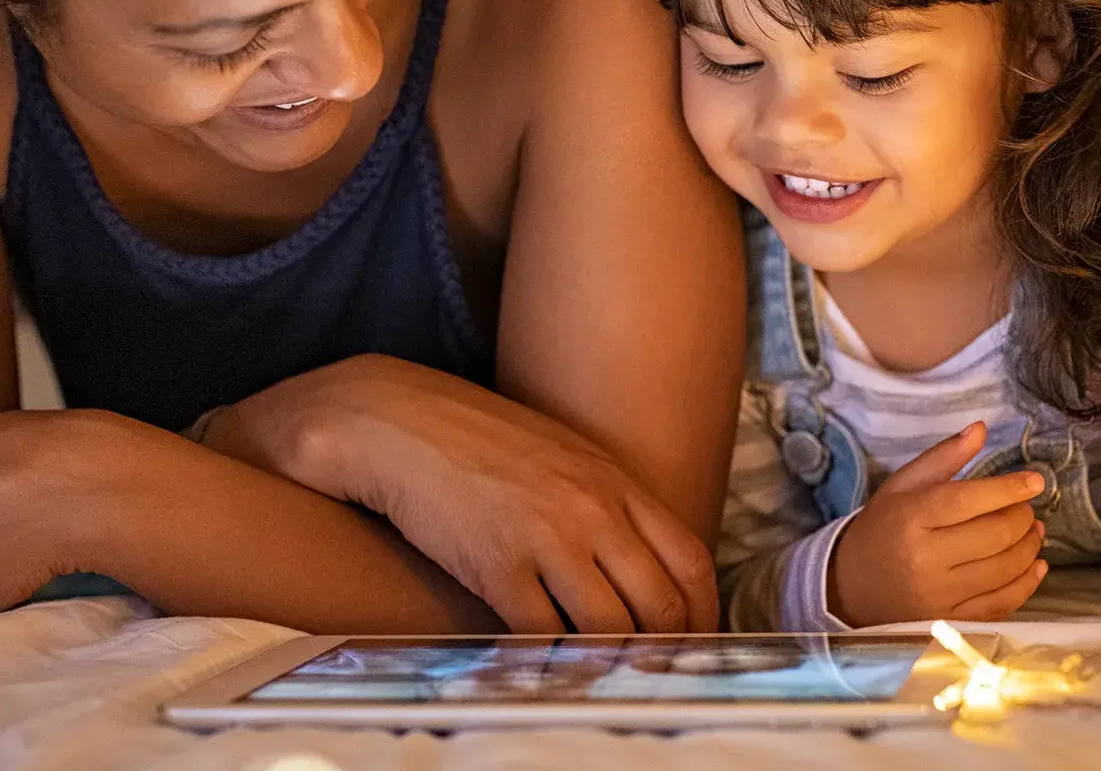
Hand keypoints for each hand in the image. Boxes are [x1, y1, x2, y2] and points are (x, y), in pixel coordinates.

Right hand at [200, 354, 717, 634]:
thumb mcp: (560, 455)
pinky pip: (543, 638)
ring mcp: (546, 538)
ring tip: (602, 676)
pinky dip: (551, 664)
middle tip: (655, 674)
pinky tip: (548, 669)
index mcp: (614, 480)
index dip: (703, 613)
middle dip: (665, 650)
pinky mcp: (497, 567)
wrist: (397, 422)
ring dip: (610, 663)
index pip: (691, 559)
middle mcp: (592, 509)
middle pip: (661, 604)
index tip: (695, 641)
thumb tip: (638, 562)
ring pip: (610, 630)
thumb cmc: (477, 441)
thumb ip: (605, 502)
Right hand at [828, 422, 1047, 626]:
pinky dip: (1027, 584)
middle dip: (1022, 518)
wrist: (853, 587)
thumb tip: (982, 428)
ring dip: (1029, 547)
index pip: (969, 500)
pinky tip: (1036, 565)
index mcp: (911, 518)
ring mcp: (940, 595)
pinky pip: (1002, 604)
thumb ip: (943, 457)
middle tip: (1027, 508)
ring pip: (1004, 569)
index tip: (1036, 481)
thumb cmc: (882, 528)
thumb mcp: (902, 485)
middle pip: (994, 535)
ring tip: (1033, 531)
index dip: (1008, 489)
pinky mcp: (951, 620)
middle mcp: (926, 559)